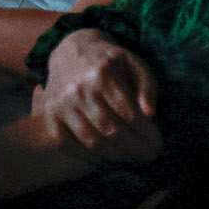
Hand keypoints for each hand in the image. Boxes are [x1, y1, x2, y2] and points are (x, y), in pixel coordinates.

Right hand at [33, 29, 160, 156]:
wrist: (71, 52)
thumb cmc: (109, 61)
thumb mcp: (134, 63)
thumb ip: (147, 86)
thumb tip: (150, 114)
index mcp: (102, 74)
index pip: (128, 113)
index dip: (145, 133)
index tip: (158, 144)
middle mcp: (78, 90)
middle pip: (111, 131)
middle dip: (135, 148)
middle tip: (149, 155)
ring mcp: (61, 104)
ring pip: (93, 141)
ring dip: (116, 155)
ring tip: (131, 156)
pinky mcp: (50, 116)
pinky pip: (71, 145)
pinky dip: (90, 156)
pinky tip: (107, 156)